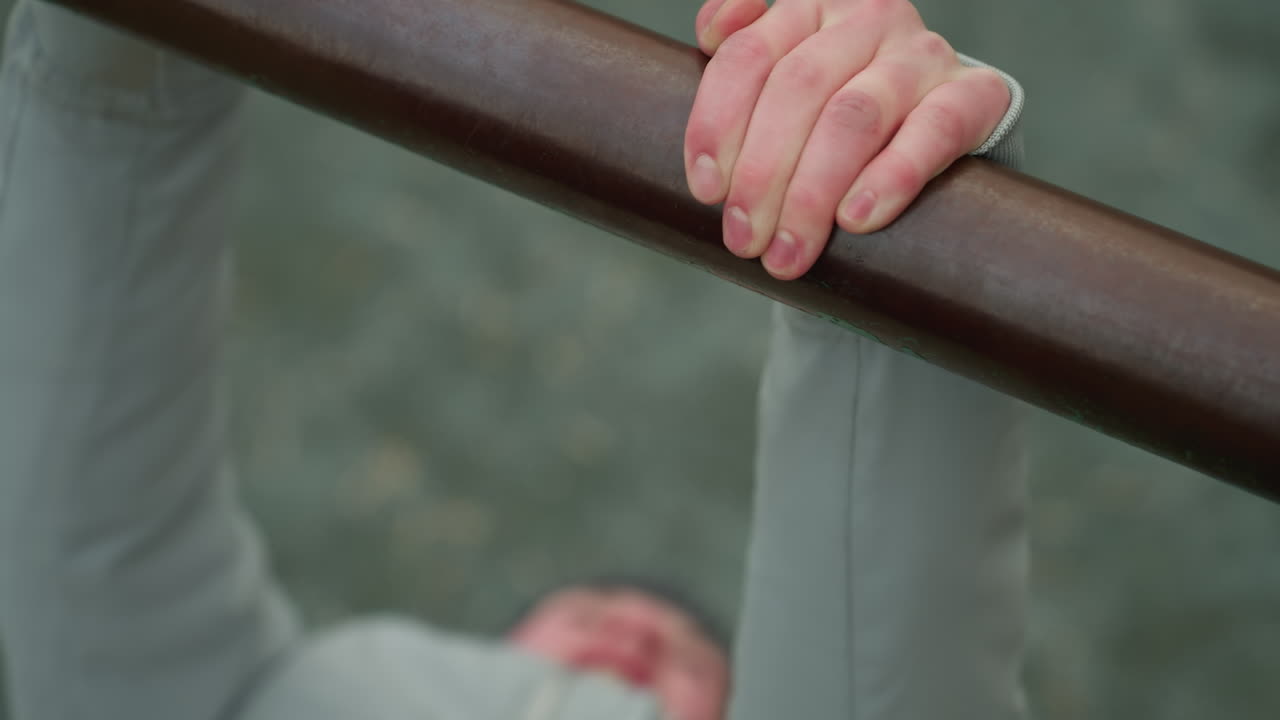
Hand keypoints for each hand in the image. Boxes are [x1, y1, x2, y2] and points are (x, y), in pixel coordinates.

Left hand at [686, 0, 1010, 279]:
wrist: (934, 136)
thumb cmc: (834, 122)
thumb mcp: (783, 90)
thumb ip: (743, 73)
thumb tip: (707, 60)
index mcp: (809, 6)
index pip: (747, 56)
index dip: (717, 124)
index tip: (705, 191)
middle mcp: (867, 17)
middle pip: (797, 88)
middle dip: (761, 174)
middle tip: (743, 239)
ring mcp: (922, 53)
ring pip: (854, 115)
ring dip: (812, 192)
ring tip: (788, 252)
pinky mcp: (975, 94)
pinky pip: (932, 132)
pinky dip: (891, 178)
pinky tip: (857, 219)